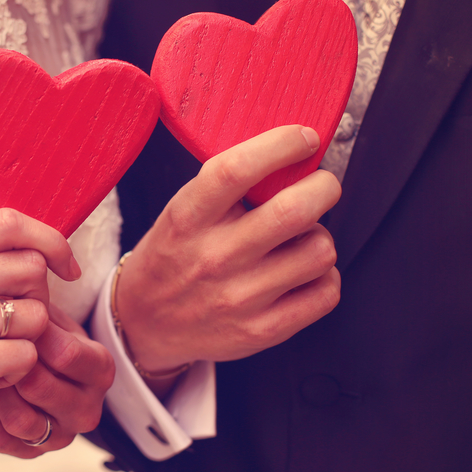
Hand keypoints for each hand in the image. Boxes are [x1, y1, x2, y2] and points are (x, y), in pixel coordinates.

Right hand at [0, 208, 80, 471]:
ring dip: (27, 345)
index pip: (6, 223)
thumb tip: (51, 249)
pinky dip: (16, 375)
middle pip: (32, 270)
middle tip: (10, 334)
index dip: (50, 240)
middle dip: (39, 304)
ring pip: (36, 316)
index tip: (67, 271)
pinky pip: (25, 356)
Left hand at [0, 304, 114, 457]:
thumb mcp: (46, 312)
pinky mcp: (32, 452)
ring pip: (19, 419)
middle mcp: (88, 408)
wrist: (21, 365)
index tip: (3, 315)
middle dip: (5, 363)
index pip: (66, 353)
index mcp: (100, 369)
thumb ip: (35, 302)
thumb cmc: (33, 331)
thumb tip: (6, 287)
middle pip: (39, 387)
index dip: (28, 333)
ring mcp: (61, 435)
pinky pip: (0, 439)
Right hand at [115, 125, 341, 372]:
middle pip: (295, 210)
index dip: (282, 145)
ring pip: (320, 251)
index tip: (302, 140)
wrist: (146, 324)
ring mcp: (239, 298)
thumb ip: (227, 185)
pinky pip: (325, 294)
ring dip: (320, 237)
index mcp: (188, 219)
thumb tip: (291, 158)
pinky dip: (323, 277)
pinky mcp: (262, 331)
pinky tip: (301, 273)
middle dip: (323, 187)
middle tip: (319, 187)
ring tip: (300, 240)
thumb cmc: (172, 258)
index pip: (238, 169)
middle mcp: (214, 257)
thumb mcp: (180, 212)